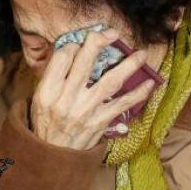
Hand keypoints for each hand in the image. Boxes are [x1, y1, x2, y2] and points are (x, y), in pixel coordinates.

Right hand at [30, 28, 157, 150]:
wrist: (52, 157)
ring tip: (142, 54)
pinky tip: (150, 83)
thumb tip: (73, 50)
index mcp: (47, 92)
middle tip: (112, 32)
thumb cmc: (47, 123)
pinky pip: (123, 104)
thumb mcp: (39, 100)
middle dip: (98, 44)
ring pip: (110, 81)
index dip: (74, 45)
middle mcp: (66, 99)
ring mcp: (85, 111)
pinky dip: (138, 93)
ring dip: (128, 65)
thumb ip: (54, 77)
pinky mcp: (100, 122)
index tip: (83, 41)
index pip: (62, 59)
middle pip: (84, 64)